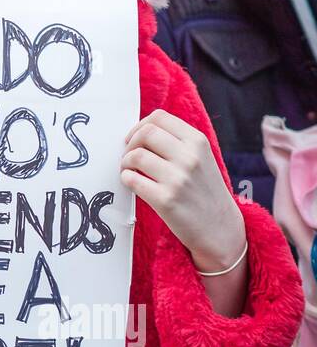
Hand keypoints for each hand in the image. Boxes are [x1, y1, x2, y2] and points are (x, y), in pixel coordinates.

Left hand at [121, 108, 245, 270]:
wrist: (221, 229)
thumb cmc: (205, 192)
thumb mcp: (202, 159)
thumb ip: (178, 143)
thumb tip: (141, 131)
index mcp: (198, 142)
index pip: (159, 117)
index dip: (140, 125)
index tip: (135, 138)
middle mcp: (189, 157)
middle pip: (146, 133)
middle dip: (130, 143)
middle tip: (129, 155)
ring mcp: (178, 179)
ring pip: (136, 155)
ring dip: (126, 162)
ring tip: (130, 171)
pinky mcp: (166, 200)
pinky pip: (132, 179)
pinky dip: (126, 179)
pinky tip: (132, 183)